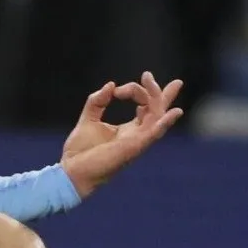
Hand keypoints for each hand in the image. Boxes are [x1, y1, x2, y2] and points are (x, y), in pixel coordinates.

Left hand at [60, 72, 183, 198]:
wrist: (71, 171)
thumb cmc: (80, 151)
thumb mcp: (88, 119)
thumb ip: (97, 101)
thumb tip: (110, 85)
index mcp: (129, 130)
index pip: (146, 107)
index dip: (137, 90)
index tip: (117, 90)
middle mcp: (137, 136)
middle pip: (158, 111)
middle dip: (162, 93)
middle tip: (153, 77)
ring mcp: (137, 142)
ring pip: (156, 116)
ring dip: (156, 97)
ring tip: (149, 80)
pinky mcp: (133, 147)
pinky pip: (154, 134)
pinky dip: (165, 123)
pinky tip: (175, 112)